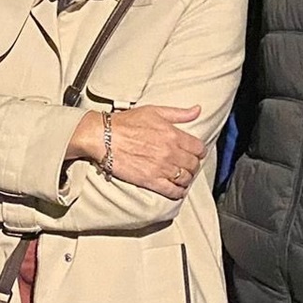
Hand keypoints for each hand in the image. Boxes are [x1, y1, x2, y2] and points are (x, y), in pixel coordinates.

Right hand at [71, 105, 205, 199]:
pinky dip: (178, 192)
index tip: (194, 153)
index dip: (198, 151)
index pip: (198, 148)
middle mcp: (170, 152)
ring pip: (185, 179)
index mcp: (173, 135)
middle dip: (192, 165)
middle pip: (193, 164)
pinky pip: (172, 191)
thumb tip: (197, 110)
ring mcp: (161, 168)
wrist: (103, 137)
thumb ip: (178, 113)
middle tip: (187, 165)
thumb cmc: (125, 123)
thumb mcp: (154, 111)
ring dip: (186, 179)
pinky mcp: (150, 180)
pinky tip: (177, 190)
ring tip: (181, 177)